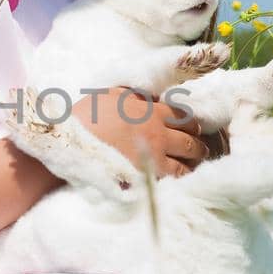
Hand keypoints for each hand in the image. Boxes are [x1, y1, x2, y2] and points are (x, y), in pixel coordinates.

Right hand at [71, 87, 210, 178]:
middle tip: (199, 146)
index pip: (181, 115)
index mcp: (150, 111)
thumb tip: (147, 97)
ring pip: (187, 159)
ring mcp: (155, 155)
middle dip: (197, 142)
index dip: (189, 121)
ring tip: (194, 163)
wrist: (73, 142)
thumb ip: (134, 95)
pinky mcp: (148, 175)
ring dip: (193, 161)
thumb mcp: (112, 94)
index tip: (192, 126)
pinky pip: (174, 177)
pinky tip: (182, 178)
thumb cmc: (87, 117)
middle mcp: (158, 132)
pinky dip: (181, 177)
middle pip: (190, 138)